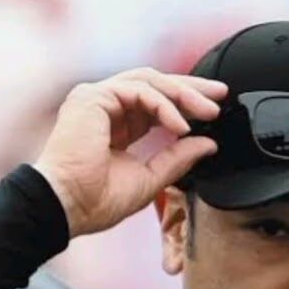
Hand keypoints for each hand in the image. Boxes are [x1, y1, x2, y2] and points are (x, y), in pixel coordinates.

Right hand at [32, 68, 227, 236]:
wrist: (67, 207)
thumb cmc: (96, 201)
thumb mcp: (150, 179)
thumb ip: (178, 158)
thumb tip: (208, 144)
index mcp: (117, 125)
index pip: (156, 102)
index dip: (185, 102)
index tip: (214, 109)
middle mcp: (105, 107)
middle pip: (154, 84)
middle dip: (190, 88)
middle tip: (220, 94)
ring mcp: (96, 99)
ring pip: (149, 82)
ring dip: (182, 95)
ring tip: (207, 112)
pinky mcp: (92, 97)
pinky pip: (137, 91)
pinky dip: (163, 105)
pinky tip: (180, 125)